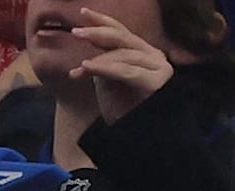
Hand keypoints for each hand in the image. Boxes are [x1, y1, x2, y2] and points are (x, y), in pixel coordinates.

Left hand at [69, 7, 173, 124]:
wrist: (134, 134)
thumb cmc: (121, 107)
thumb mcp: (106, 79)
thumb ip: (101, 60)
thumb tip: (89, 40)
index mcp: (141, 51)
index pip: (120, 31)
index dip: (102, 20)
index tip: (82, 12)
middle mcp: (153, 55)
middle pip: (123, 38)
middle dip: (98, 32)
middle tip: (77, 32)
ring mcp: (158, 67)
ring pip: (123, 55)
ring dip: (98, 61)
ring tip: (80, 66)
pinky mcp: (155, 81)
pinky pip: (125, 71)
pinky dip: (105, 68)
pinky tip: (86, 67)